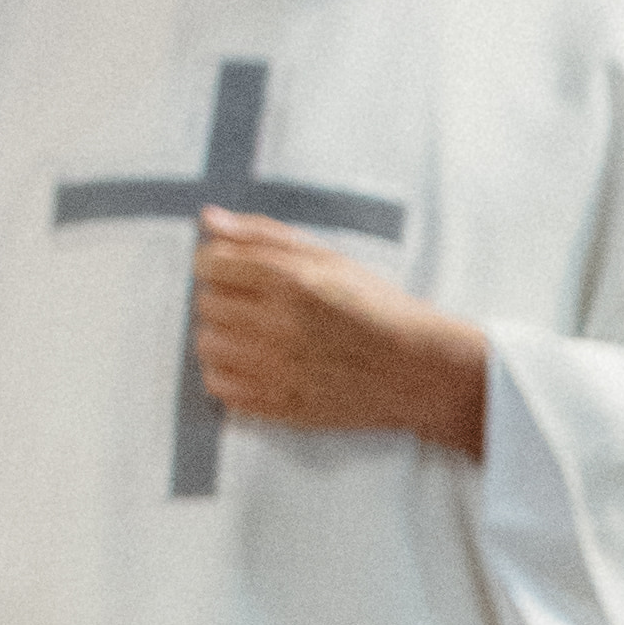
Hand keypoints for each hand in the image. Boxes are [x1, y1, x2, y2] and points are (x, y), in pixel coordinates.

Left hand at [193, 217, 491, 454]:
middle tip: (256, 307)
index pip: (210, 264)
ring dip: (222, 338)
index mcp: (290, 280)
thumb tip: (207, 218)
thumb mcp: (329, 258)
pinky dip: (227, 375)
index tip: (238, 274)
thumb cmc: (375, 307)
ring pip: (206, 346)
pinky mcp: (279, 405)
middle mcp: (278, 324)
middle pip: (205, 304)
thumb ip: (264, 235)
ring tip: (253, 337)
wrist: (418, 370)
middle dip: (224, 300)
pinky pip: (219, 387)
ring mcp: (276, 369)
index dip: (219, 265)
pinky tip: (254, 366)